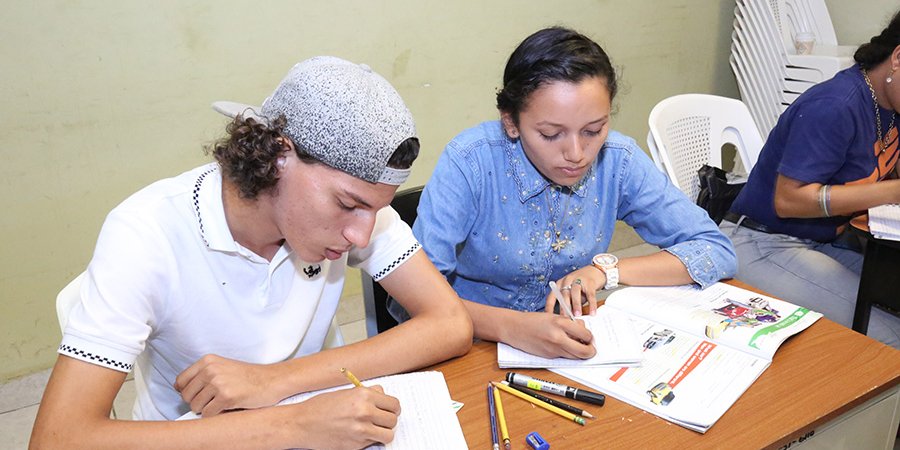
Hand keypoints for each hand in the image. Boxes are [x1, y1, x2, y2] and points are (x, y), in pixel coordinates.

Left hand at [175, 354, 277, 415]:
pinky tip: (227, 408)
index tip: (195, 395)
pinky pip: (208, 414)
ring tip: (220, 404)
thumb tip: (183, 392)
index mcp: (208, 361)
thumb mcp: (223, 367)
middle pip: (186, 396)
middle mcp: (211, 370)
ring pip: (196, 406)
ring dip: (206, 409)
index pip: (181, 381)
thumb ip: (204, 375)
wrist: (271, 380)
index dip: (186, 392)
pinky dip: (215, 415)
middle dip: (196, 402)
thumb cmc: (249, 376)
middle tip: (211, 401)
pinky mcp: (226, 397)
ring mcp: (218, 383)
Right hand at [286, 385, 400, 449]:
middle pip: (393, 420)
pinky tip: (359, 435)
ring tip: (374, 430)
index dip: (393, 408)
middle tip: (381, 420)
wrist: (302, 424)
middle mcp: (365, 412)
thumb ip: (367, 393)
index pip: (394, 404)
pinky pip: (373, 443)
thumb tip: (382, 394)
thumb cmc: (320, 407)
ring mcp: (361, 430)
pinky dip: (370, 441)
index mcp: (364, 395)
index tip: (389, 410)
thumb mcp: (345, 392)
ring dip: (383, 433)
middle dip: (389, 421)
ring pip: (388, 435)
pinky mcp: (356, 445)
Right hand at [503, 311, 594, 358]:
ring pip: (576, 357)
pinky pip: (565, 357)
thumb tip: (583, 330)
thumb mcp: (554, 316)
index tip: (589, 336)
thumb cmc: (533, 320)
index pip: (586, 335)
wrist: (515, 328)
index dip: (590, 337)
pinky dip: (568, 353)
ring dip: (580, 353)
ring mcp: (554, 349)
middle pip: (584, 351)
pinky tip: (563, 346)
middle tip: (590, 348)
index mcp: (561, 323)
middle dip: (590, 351)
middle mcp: (558, 337)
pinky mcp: (549, 356)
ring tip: (577, 346)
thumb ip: (569, 324)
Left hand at [546, 266, 604, 316]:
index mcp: (560, 284)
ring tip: (577, 315)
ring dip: (576, 305)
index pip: (552, 296)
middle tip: (564, 319)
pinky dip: (592, 305)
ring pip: (575, 293)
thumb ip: (569, 303)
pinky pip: (590, 295)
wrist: (595, 271)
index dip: (549, 307)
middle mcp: (567, 281)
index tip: (549, 317)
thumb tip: (567, 319)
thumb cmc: (580, 285)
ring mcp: (578, 280)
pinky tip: (592, 313)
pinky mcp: (590, 283)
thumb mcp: (571, 293)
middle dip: (564, 308)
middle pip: (563, 295)